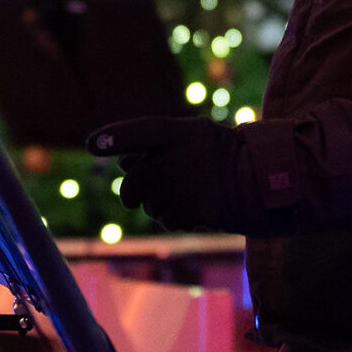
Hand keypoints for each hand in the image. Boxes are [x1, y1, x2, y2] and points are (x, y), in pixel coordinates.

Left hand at [87, 115, 247, 232]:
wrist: (260, 184)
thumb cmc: (222, 156)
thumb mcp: (194, 135)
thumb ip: (157, 144)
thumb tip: (123, 164)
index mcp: (181, 132)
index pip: (142, 131)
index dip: (115, 137)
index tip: (90, 145)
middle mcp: (180, 158)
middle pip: (134, 179)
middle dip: (132, 190)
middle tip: (135, 195)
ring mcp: (184, 186)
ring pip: (148, 203)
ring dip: (155, 203)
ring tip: (184, 194)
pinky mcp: (190, 212)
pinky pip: (165, 219)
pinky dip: (173, 217)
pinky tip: (193, 208)